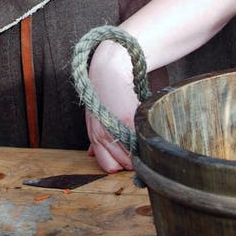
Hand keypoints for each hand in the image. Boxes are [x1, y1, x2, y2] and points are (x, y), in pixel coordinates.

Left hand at [86, 39, 139, 172]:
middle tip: (136, 146)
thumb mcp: (94, 116)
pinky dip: (144, 139)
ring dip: (139, 151)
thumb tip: (91, 155)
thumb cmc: (103, 92)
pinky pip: (139, 141)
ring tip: (140, 135)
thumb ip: (95, 138)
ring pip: (133, 157)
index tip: (128, 156)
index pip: (108, 166)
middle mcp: (101, 135)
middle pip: (121, 165)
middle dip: (131, 160)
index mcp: (94, 135)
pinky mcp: (128, 120)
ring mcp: (114, 129)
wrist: (109, 69)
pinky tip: (143, 128)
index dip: (119, 164)